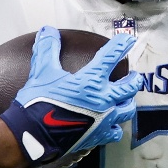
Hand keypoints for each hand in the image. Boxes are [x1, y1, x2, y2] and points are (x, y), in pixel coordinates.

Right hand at [0, 27, 142, 166]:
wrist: (33, 136)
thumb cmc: (39, 102)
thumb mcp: (42, 72)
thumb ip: (48, 50)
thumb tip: (48, 31)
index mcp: (91, 81)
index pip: (111, 57)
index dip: (121, 46)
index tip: (128, 40)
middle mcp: (103, 100)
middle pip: (129, 87)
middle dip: (134, 79)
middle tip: (134, 75)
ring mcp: (103, 120)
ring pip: (127, 110)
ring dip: (128, 102)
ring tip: (127, 99)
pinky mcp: (97, 136)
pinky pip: (115, 133)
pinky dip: (115, 128)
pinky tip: (113, 126)